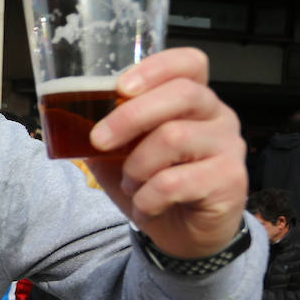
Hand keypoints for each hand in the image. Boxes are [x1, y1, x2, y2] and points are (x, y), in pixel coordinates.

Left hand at [85, 48, 245, 258]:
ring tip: (131, 185)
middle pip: (182, 94)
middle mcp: (218, 115)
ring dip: (137, 167)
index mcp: (193, 100)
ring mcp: (229, 146)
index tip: (120, 87)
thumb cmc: (154, 186)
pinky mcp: (231, 180)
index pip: (190, 62)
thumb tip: (68, 117)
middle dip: (130, 116)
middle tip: (98, 141)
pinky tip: (146, 207)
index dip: (156, 67)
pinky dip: (147, 198)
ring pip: (174, 138)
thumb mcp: (120, 156)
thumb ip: (105, 134)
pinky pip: (175, 182)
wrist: (185, 236)